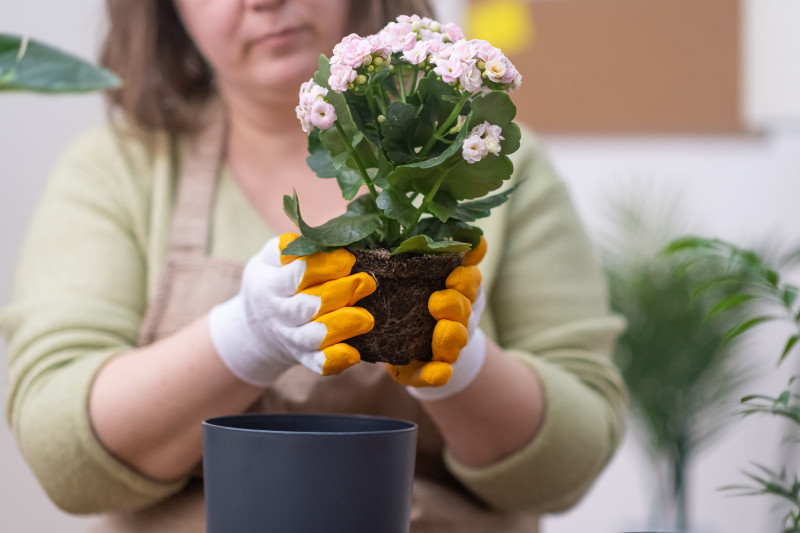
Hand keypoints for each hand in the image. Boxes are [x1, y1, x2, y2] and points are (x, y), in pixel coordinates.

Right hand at [208, 233, 375, 386]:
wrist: (257, 326)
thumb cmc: (274, 280)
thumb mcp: (270, 259)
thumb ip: (291, 248)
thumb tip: (323, 239)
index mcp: (268, 284)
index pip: (295, 276)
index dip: (323, 267)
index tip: (348, 259)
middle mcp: (278, 314)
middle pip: (306, 307)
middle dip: (340, 294)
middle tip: (367, 282)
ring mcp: (291, 339)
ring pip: (314, 337)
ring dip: (342, 327)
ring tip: (367, 318)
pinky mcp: (304, 357)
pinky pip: (318, 364)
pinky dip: (336, 361)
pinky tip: (354, 353)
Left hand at [387, 237, 487, 398]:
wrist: (412, 346)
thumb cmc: (416, 299)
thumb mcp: (424, 271)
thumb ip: (440, 250)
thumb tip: (470, 234)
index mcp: (456, 291)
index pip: (470, 280)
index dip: (466, 277)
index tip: (454, 273)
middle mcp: (457, 318)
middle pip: (464, 309)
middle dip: (455, 304)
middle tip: (438, 300)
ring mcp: (446, 345)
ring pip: (455, 340)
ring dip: (450, 336)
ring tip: (442, 330)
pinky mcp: (431, 369)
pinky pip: (439, 374)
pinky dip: (439, 374)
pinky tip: (437, 372)